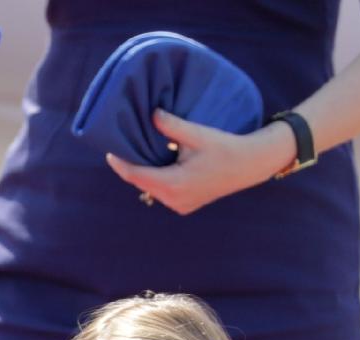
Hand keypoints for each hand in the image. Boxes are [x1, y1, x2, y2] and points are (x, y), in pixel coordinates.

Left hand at [103, 110, 296, 215]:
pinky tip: (156, 164)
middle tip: (121, 148)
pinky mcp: (184, 206)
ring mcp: (179, 205)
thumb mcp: (198, 134)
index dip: (120, 163)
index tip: (109, 151)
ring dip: (145, 173)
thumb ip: (172, 126)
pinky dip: (157, 179)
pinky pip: (163, 192)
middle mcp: (173, 200)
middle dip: (131, 166)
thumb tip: (152, 113)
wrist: (250, 164)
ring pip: (151, 188)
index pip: (135, 175)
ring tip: (136, 154)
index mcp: (173, 184)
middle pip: (141, 182)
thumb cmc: (225, 147)